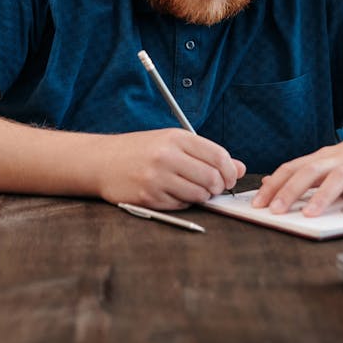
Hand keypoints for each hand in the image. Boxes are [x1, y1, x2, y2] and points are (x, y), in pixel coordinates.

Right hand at [96, 129, 245, 210]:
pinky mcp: (148, 197)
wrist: (102, 161)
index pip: (218, 155)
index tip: (230, 177)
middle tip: (215, 188)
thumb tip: (240, 168)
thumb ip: (206, 154)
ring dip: (203, 197)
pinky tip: (176, 194)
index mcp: (176, 138)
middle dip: (219, 187)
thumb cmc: (141, 150)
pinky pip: (181, 205)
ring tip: (196, 191)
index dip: (230, 170)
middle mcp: (166, 156)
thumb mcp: (172, 142)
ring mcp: (156, 178)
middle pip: (211, 177)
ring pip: (199, 194)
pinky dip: (185, 203)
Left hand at [252, 121, 342, 216]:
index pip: (292, 168)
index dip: (274, 185)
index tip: (256, 204)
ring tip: (309, 214)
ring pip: (339, 178)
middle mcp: (340, 158)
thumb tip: (270, 183)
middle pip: (310, 172)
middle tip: (274, 211)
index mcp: (324, 157)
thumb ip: (304, 172)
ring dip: (323, 196)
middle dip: (290, 191)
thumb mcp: (332, 160)